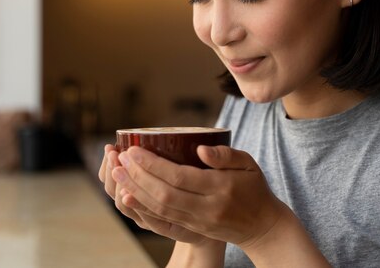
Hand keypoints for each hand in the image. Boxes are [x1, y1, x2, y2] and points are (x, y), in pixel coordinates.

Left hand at [112, 145, 286, 247]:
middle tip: (119, 159)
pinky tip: (127, 195)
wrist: (262, 227)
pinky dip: (142, 208)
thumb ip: (225, 155)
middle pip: (164, 194)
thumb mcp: (249, 164)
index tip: (134, 151)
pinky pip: (162, 220)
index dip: (153, 165)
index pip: (179, 177)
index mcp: (220, 187)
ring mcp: (197, 221)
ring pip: (160, 208)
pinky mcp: (191, 229)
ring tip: (116, 172)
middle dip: (137, 176)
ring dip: (135, 190)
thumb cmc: (255, 188)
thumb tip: (199, 149)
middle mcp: (206, 207)